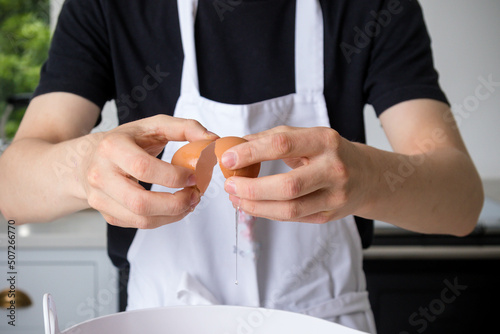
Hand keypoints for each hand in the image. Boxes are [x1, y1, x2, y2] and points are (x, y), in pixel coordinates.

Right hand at [80, 115, 217, 228]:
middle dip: (175, 204)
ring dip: (172, 216)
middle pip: (139, 202)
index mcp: (112, 147)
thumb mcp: (152, 126)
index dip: (173, 177)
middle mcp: (100, 174)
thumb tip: (211, 139)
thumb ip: (184, 128)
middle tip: (195, 196)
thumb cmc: (126, 141)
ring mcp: (100, 198)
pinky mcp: (106, 213)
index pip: (143, 167)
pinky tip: (173, 208)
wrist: (89, 158)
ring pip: (140, 219)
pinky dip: (162, 220)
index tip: (193, 177)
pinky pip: (137, 225)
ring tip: (189, 203)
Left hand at [221, 126, 368, 223]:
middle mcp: (333, 168)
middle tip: (230, 185)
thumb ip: (273, 138)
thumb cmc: (330, 153)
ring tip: (236, 198)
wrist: (368, 177)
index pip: (282, 145)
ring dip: (256, 206)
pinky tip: (253, 205)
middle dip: (252, 188)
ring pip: (290, 209)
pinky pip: (293, 218)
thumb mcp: (308, 137)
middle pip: (288, 185)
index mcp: (324, 141)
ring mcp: (334, 196)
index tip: (228, 158)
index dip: (251, 152)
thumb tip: (236, 145)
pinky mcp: (329, 215)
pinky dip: (268, 212)